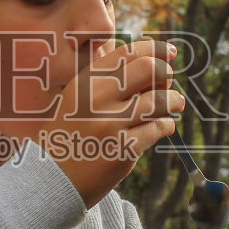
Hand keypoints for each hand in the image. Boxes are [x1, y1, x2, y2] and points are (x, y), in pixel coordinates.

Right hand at [42, 38, 185, 208]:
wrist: (52, 178)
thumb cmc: (69, 137)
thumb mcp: (77, 100)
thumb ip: (107, 83)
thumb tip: (154, 68)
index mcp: (85, 82)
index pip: (127, 53)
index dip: (154, 49)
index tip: (168, 52)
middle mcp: (97, 98)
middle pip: (148, 69)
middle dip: (165, 73)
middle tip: (169, 81)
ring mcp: (111, 123)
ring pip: (158, 99)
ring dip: (173, 100)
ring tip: (176, 104)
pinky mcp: (124, 148)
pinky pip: (158, 128)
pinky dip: (166, 124)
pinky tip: (163, 126)